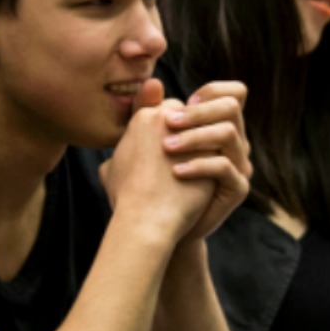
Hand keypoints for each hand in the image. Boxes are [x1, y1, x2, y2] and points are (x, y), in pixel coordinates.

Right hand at [100, 84, 214, 238]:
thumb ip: (117, 157)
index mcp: (141, 117)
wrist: (147, 218)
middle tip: (191, 154)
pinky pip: (218, 148)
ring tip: (202, 164)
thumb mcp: (110, 172)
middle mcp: (165, 118)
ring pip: (206, 129)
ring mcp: (191, 132)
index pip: (167, 112)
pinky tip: (210, 176)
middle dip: (192, 131)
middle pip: (188, 115)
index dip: (172, 130)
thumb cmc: (126, 198)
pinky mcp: (212, 150)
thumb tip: (112, 161)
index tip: (172, 149)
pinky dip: (216, 159)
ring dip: (205, 143)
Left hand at [163, 82, 253, 242]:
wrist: (160, 226)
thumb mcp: (147, 142)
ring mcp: (239, 165)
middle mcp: (235, 143)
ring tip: (166, 148)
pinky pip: (224, 167)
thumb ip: (149, 111)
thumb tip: (152, 82)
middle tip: (168, 123)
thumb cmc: (152, 181)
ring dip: (194, 136)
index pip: (233, 93)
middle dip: (198, 111)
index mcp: (219, 126)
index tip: (182, 103)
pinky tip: (175, 172)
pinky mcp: (237, 188)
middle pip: (231, 107)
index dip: (210, 92)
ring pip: (228, 133)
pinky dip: (198, 165)